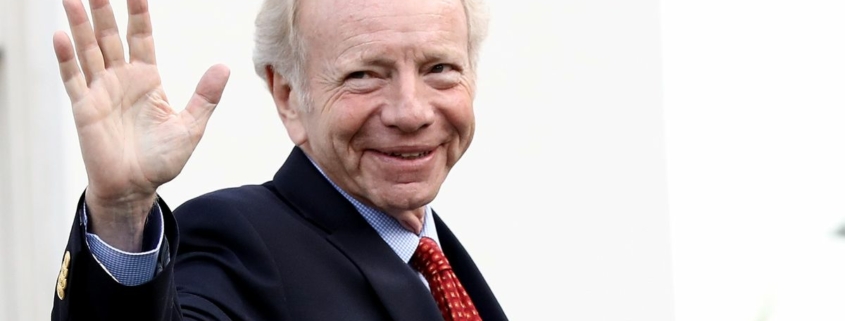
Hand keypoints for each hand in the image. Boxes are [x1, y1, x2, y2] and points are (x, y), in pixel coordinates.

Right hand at [53, 0, 228, 250]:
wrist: (136, 188)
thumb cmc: (162, 160)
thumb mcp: (191, 126)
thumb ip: (205, 96)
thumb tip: (224, 66)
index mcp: (147, 79)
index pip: (142, 36)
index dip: (138, 13)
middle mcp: (121, 79)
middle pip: (110, 36)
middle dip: (104, 10)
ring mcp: (101, 91)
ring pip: (88, 50)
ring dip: (80, 25)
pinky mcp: (85, 108)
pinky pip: (73, 79)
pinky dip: (66, 58)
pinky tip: (60, 36)